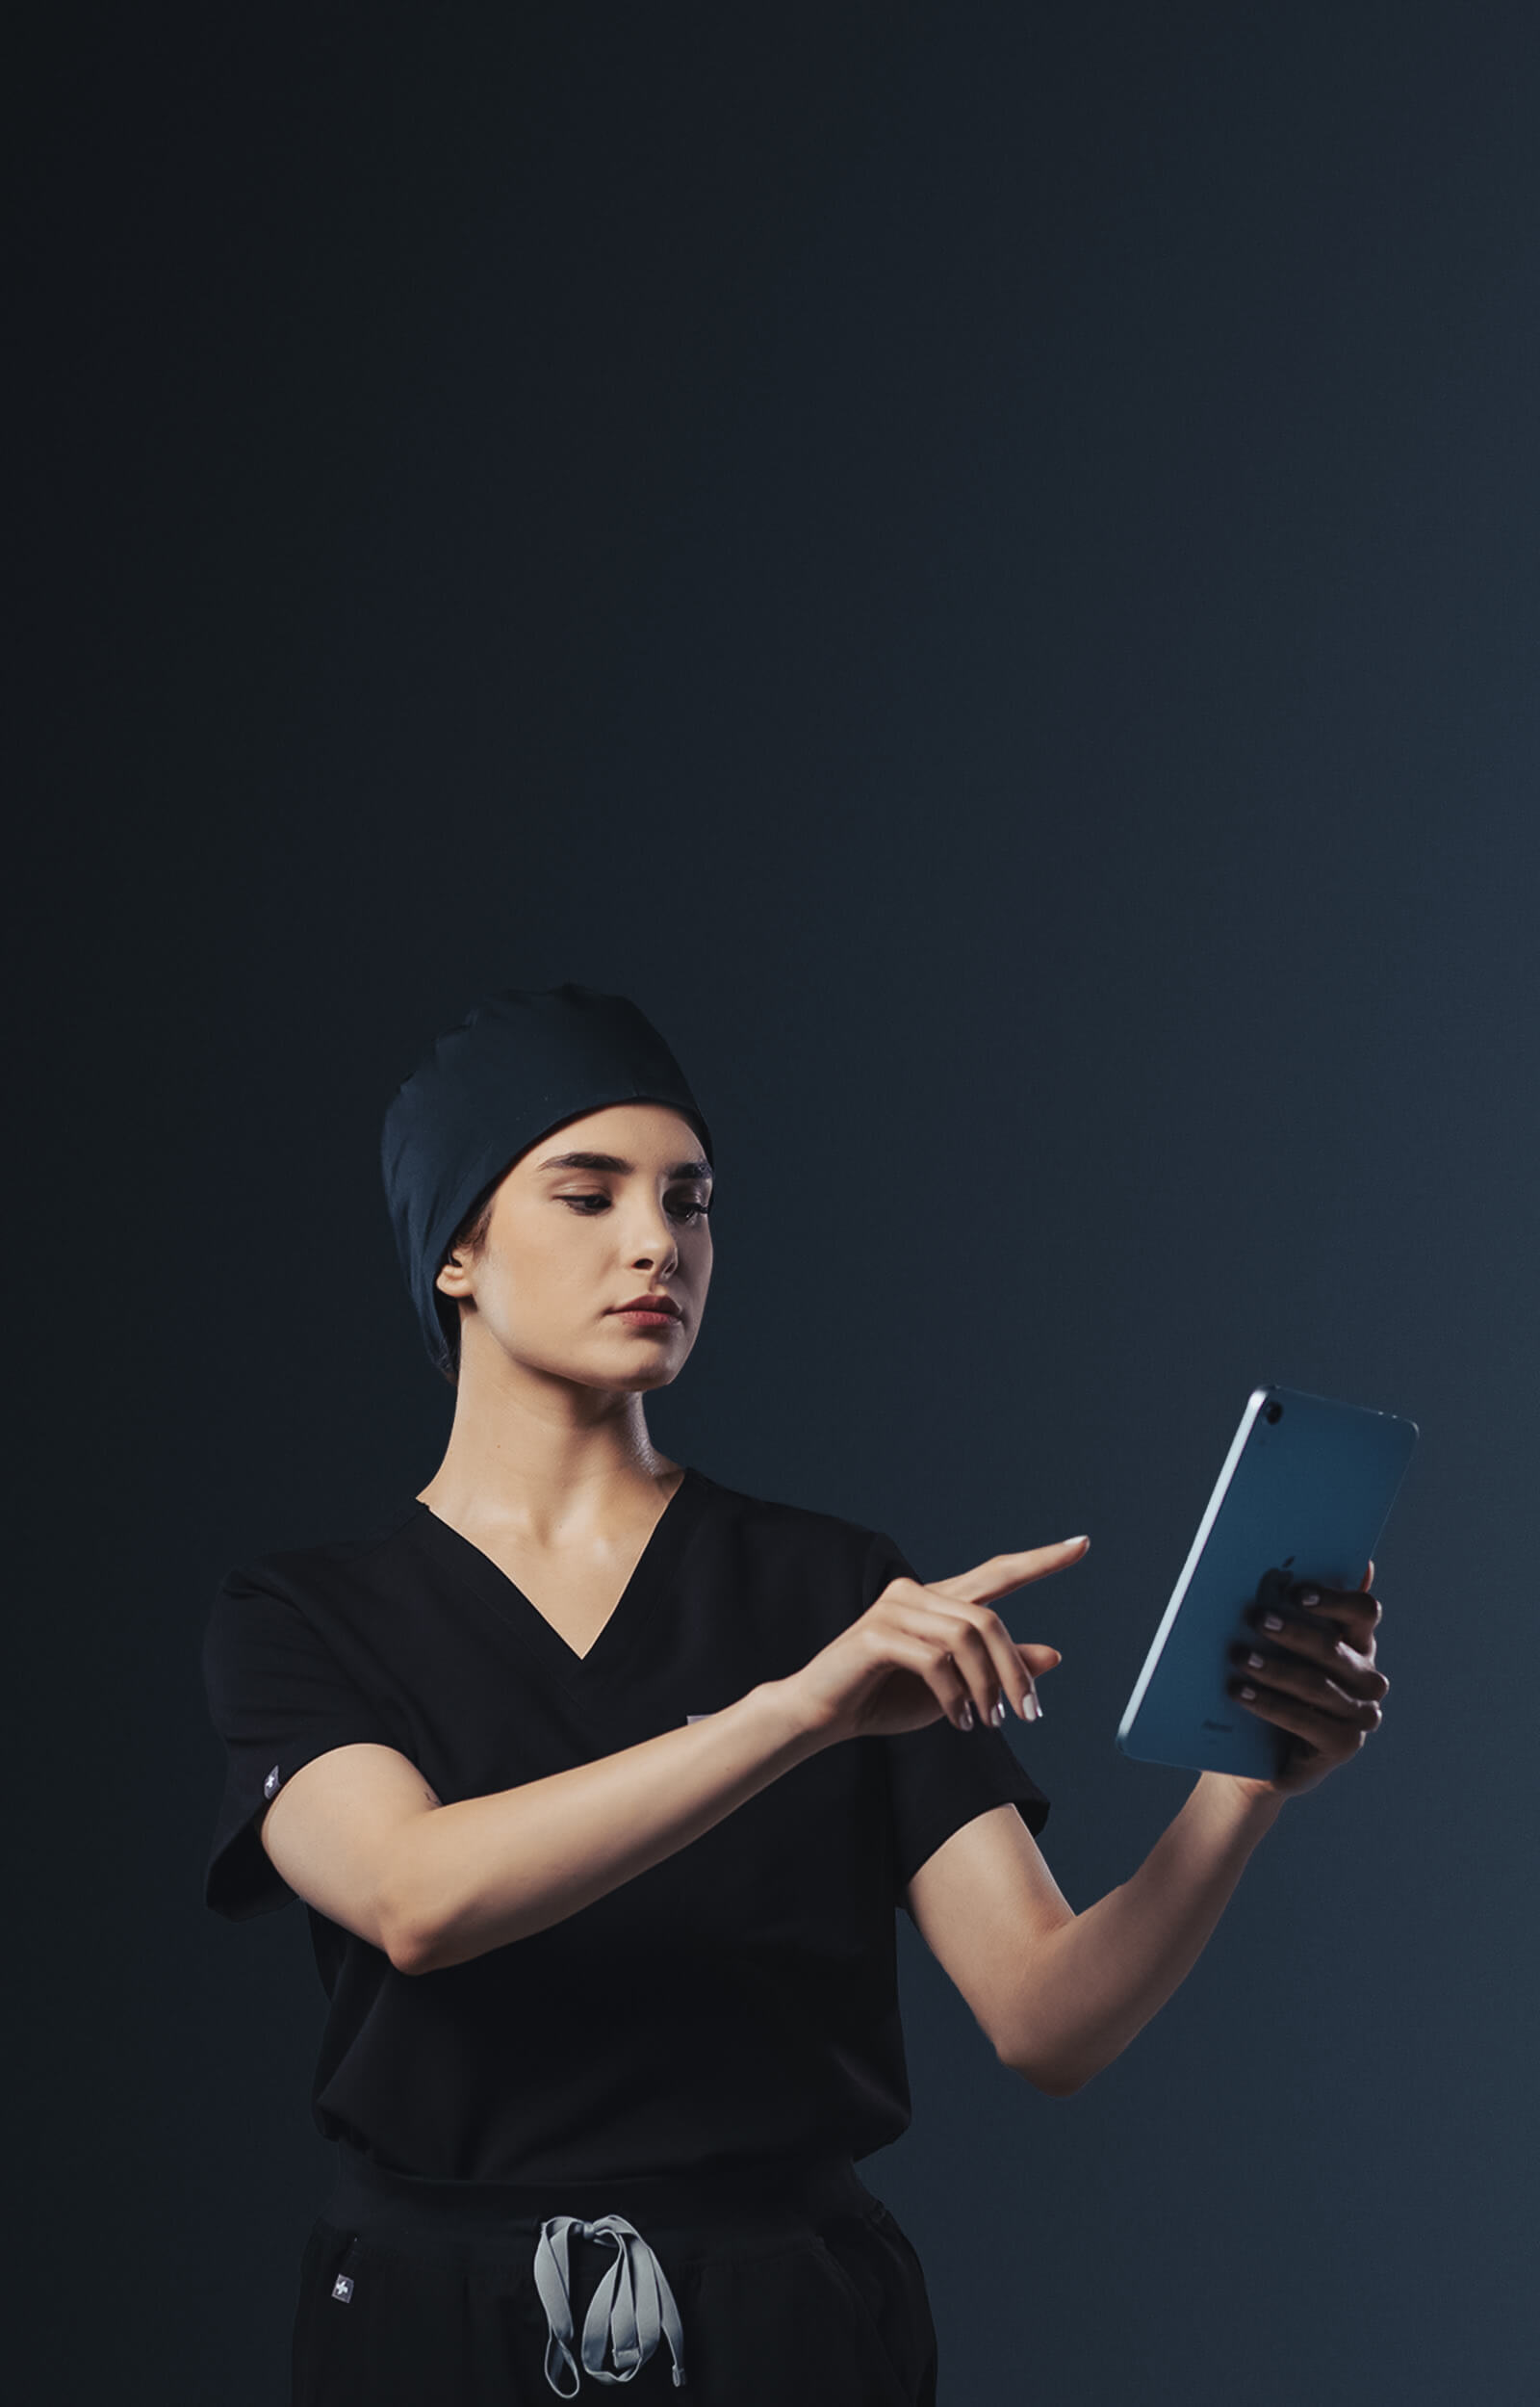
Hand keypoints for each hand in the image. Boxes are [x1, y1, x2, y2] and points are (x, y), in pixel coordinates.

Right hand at [781, 1538, 1087, 1743]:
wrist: (821, 1715)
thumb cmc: (886, 1697)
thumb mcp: (958, 1688)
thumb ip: (1000, 1667)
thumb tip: (1055, 1654)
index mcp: (938, 1600)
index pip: (997, 1573)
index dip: (1040, 1560)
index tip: (1082, 1545)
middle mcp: (917, 1593)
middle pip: (989, 1617)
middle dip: (1016, 1668)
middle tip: (1030, 1714)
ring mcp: (894, 1610)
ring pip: (967, 1639)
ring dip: (988, 1688)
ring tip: (989, 1723)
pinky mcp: (876, 1635)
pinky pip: (935, 1661)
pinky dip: (955, 1696)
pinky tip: (959, 1721)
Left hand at [1221, 1559, 1388, 1801]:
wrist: (1256, 1753)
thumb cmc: (1270, 1684)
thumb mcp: (1279, 1645)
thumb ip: (1291, 1607)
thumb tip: (1307, 1565)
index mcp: (1359, 1642)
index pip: (1363, 1611)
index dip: (1332, 1599)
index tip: (1296, 1592)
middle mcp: (1367, 1677)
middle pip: (1334, 1646)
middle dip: (1292, 1630)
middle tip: (1255, 1617)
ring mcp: (1360, 1714)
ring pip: (1316, 1684)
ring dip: (1273, 1669)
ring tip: (1238, 1656)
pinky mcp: (1344, 1744)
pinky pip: (1304, 1720)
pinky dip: (1269, 1704)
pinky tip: (1239, 1692)